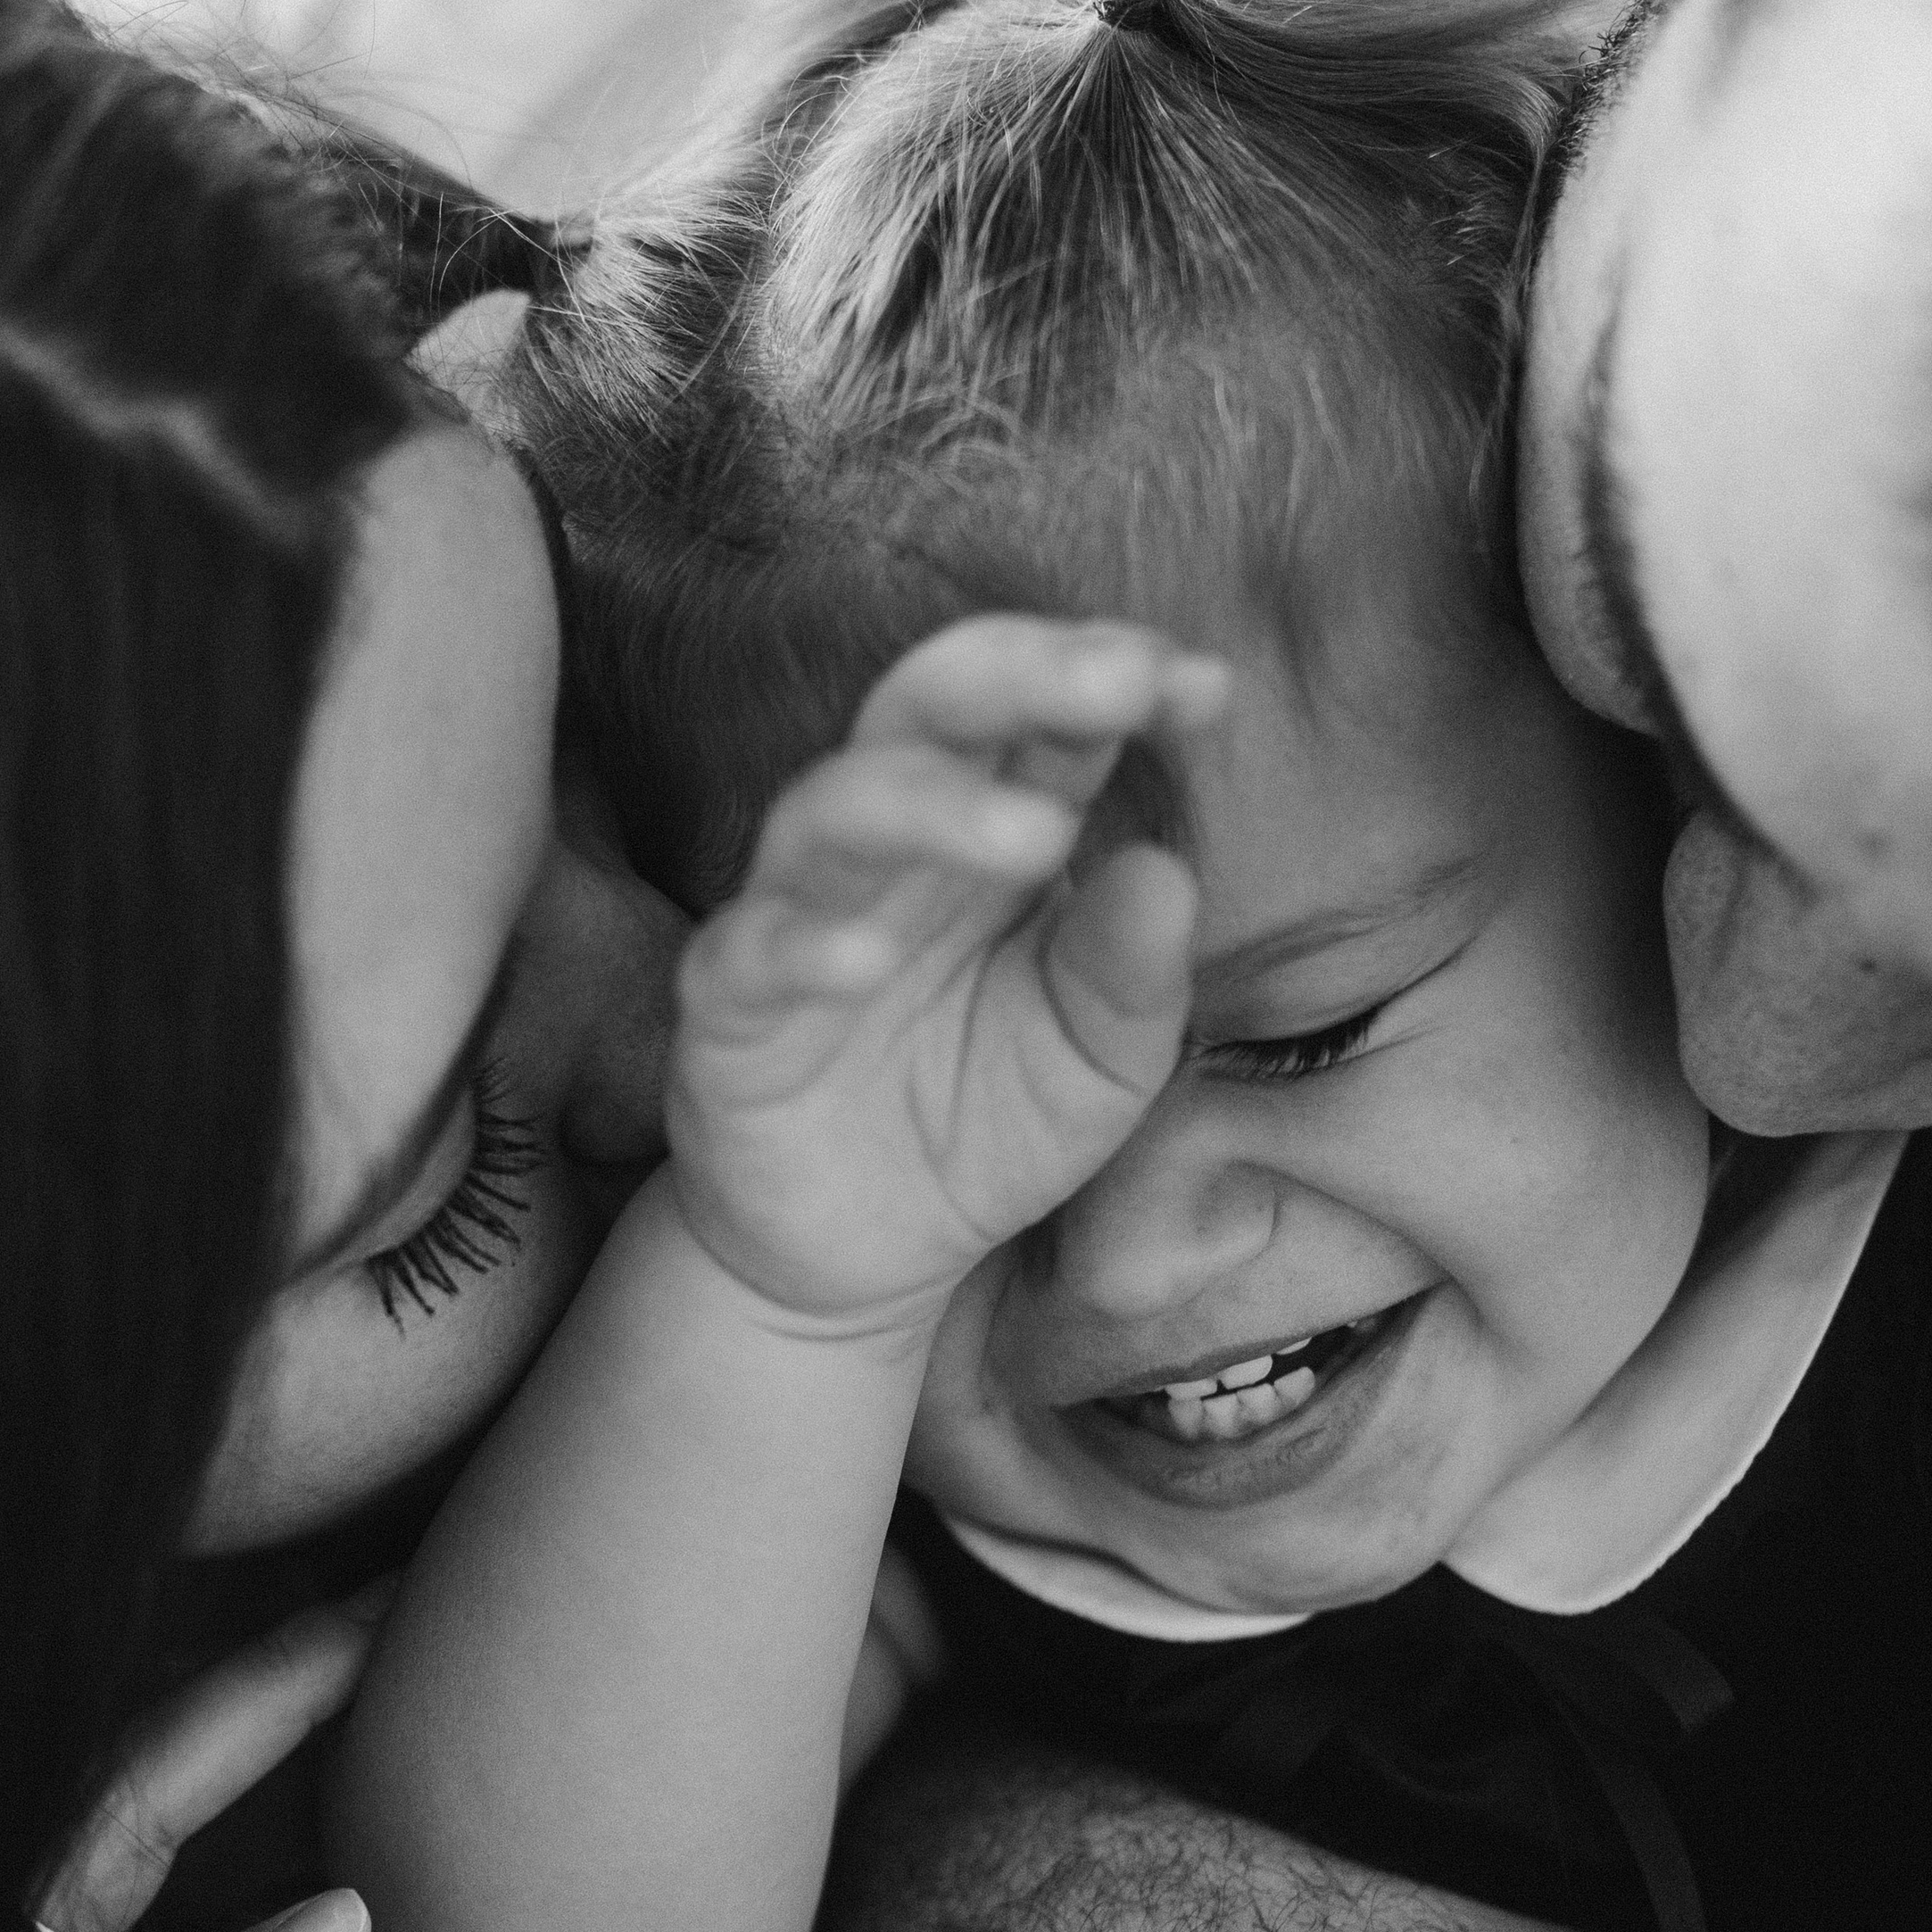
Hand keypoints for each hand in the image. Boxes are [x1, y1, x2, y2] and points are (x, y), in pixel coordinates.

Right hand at [0, 1591, 384, 1931]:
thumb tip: (340, 1931)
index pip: (150, 1785)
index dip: (274, 1683)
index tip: (403, 1595)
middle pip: (135, 1771)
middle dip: (279, 1658)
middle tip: (421, 1563)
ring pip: (105, 1863)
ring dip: (249, 1737)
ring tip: (385, 1643)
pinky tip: (344, 1927)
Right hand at [668, 616, 1227, 1326]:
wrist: (860, 1254)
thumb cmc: (984, 1121)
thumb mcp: (1098, 1062)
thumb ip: (1134, 974)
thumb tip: (1168, 871)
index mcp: (992, 830)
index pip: (1045, 719)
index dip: (1116, 680)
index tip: (1203, 686)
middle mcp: (892, 847)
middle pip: (926, 709)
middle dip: (1020, 677)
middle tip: (1119, 680)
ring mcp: (799, 911)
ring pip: (834, 809)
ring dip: (930, 805)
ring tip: (1036, 835)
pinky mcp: (727, 1007)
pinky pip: (753, 953)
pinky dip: (805, 946)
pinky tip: (866, 960)